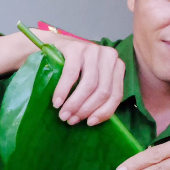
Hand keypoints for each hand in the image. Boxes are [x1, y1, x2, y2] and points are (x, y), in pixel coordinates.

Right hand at [0, 29, 124, 125]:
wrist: (52, 46)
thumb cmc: (71, 66)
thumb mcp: (90, 78)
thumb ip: (97, 93)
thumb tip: (93, 119)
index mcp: (116, 66)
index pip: (116, 94)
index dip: (103, 112)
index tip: (89, 123)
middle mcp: (109, 56)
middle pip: (103, 90)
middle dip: (86, 109)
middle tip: (71, 120)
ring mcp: (92, 50)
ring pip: (90, 84)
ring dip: (75, 103)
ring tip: (63, 114)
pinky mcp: (75, 48)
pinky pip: (71, 75)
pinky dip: (64, 91)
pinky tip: (57, 102)